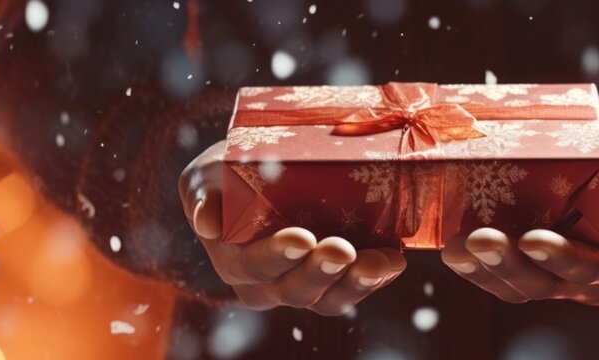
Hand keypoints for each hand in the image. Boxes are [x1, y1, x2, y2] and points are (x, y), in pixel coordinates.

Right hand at [179, 141, 405, 315]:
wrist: (262, 174)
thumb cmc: (227, 176)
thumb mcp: (205, 178)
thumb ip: (203, 196)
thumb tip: (207, 222)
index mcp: (235, 263)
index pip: (254, 267)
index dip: (277, 256)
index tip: (300, 238)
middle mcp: (269, 285)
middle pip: (296, 289)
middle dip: (322, 271)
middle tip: (343, 249)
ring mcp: (306, 285)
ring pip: (330, 298)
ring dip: (358, 282)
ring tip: (382, 262)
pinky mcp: (338, 278)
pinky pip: (355, 288)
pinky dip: (377, 276)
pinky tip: (394, 259)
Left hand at [441, 120, 598, 304]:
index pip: (590, 268)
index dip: (560, 257)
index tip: (531, 238)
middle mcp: (586, 277)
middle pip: (543, 283)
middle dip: (507, 264)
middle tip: (477, 238)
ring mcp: (553, 273)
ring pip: (515, 285)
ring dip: (482, 270)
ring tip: (454, 247)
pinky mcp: (528, 261)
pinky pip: (499, 273)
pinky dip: (475, 264)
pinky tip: (450, 246)